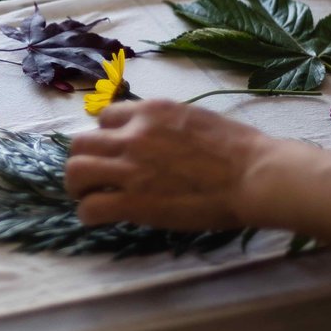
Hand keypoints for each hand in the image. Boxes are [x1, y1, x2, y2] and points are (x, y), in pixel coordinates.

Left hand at [63, 99, 269, 230]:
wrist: (254, 176)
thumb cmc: (239, 148)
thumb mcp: (194, 118)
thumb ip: (165, 124)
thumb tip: (155, 134)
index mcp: (150, 112)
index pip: (105, 117)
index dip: (105, 136)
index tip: (113, 151)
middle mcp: (133, 135)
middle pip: (80, 142)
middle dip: (82, 159)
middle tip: (91, 176)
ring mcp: (131, 169)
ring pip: (76, 172)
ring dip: (76, 186)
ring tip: (86, 196)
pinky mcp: (134, 203)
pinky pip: (91, 207)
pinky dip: (87, 214)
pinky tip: (96, 218)